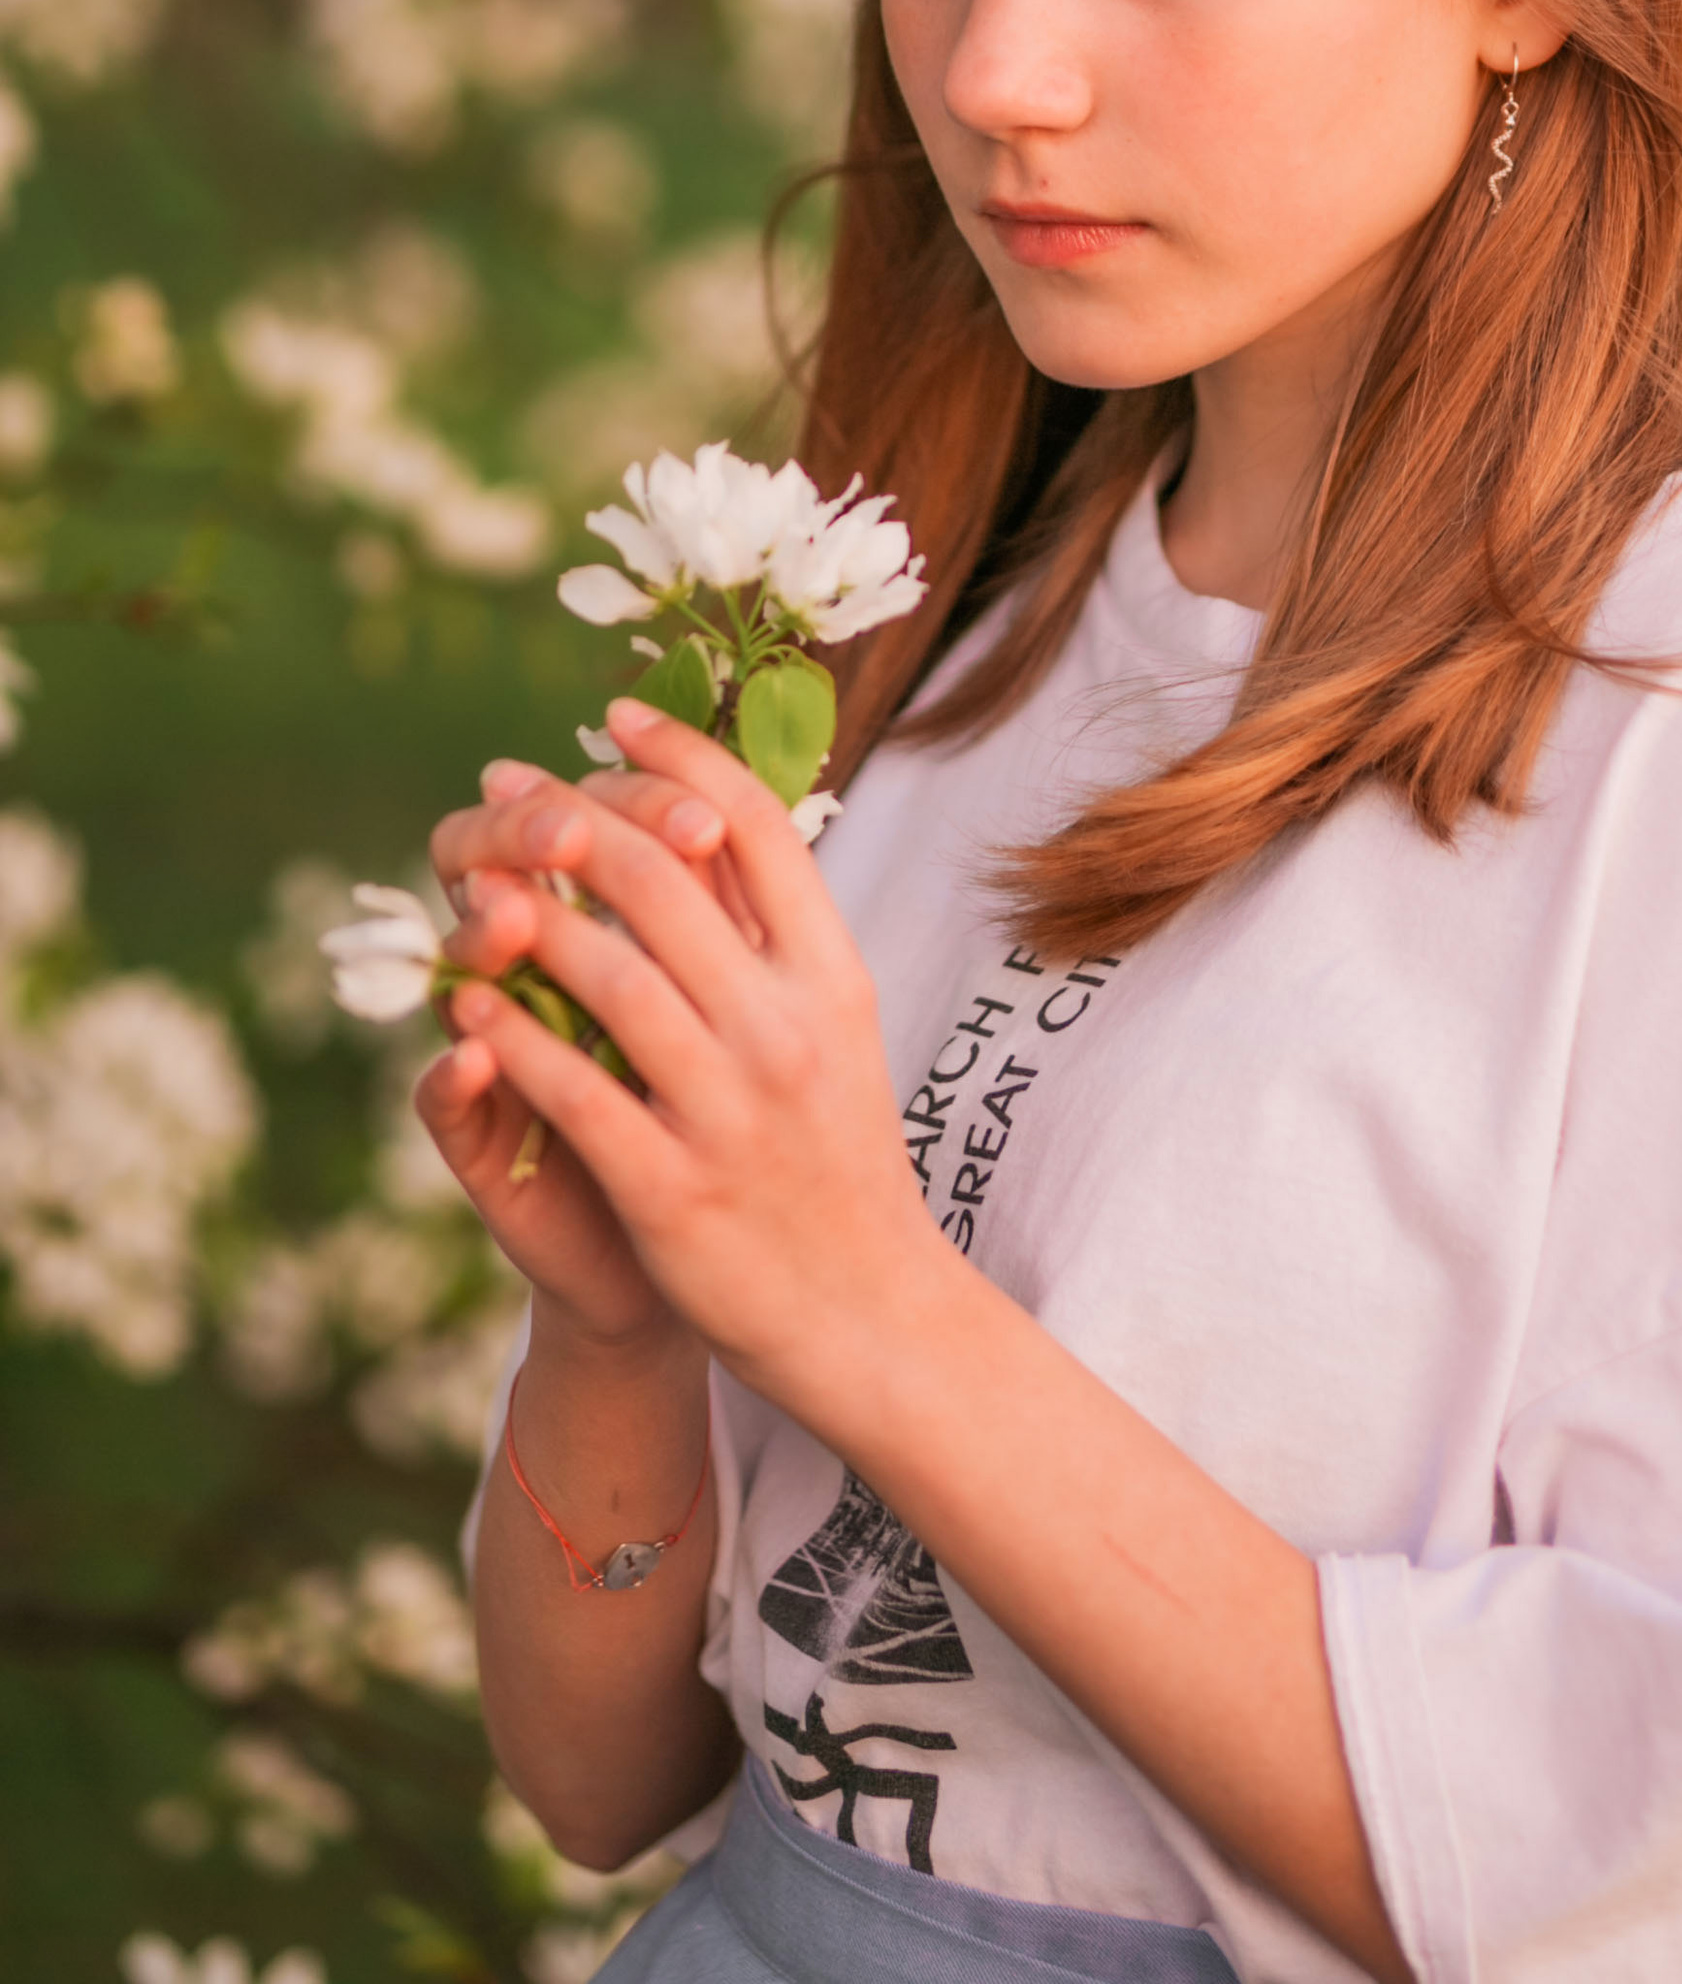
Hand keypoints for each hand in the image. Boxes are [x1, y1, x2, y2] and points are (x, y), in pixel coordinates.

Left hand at [435, 701, 940, 1420]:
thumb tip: (704, 812)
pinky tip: (467, 1004)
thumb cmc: (833, 1152)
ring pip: (608, 975)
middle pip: (666, 878)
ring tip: (473, 883)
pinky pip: (572, 1091)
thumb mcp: (834, 1025)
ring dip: (527, 916)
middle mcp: (787, 1028)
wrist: (868, 1311)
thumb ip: (773, 931)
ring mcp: (730, 1110)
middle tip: (508, 785)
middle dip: (571, 816)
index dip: (679, 757)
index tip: (611, 716)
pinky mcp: (672, 1190)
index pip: (756, 826)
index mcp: (833, 974)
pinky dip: (509, 1036)